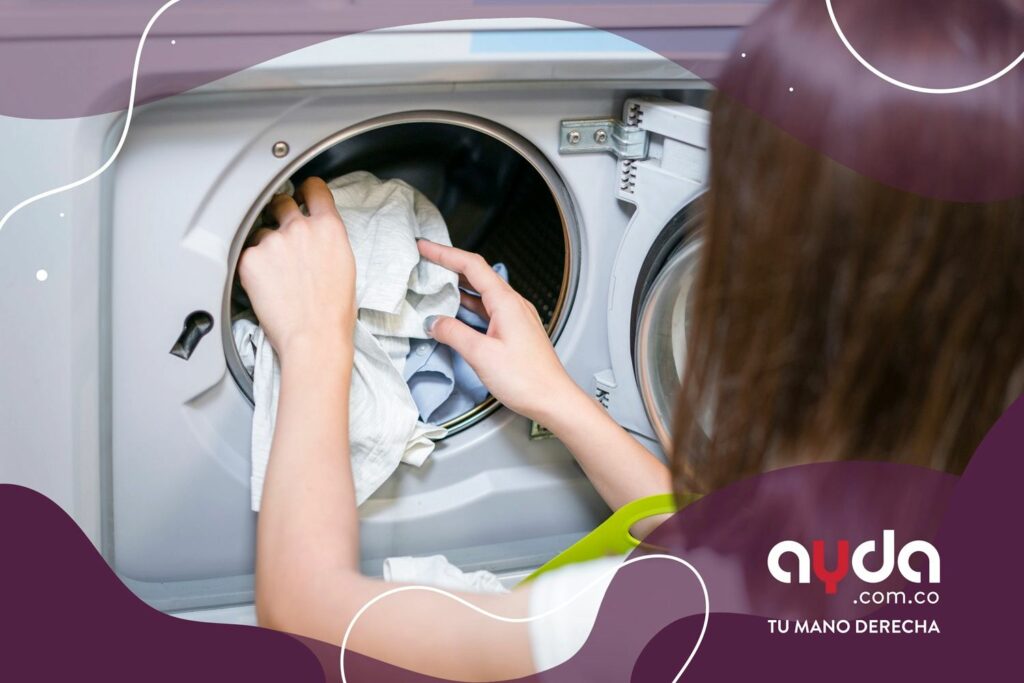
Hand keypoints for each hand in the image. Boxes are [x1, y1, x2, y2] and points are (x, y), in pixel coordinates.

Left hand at [238, 177, 355, 360]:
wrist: (314, 337)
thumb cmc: (333, 312)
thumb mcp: (345, 265)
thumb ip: (327, 240)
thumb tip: (315, 235)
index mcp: (328, 228)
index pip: (314, 189)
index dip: (307, 190)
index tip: (302, 193)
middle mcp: (300, 227)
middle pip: (282, 201)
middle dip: (280, 214)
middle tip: (283, 238)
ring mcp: (273, 241)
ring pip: (261, 232)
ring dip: (266, 246)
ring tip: (276, 274)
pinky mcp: (250, 258)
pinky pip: (247, 254)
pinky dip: (252, 267)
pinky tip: (265, 285)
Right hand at [417, 240, 582, 424]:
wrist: (553, 400)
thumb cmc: (527, 379)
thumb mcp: (481, 355)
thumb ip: (454, 334)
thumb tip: (434, 322)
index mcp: (506, 302)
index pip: (472, 265)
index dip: (445, 253)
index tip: (424, 246)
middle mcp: (513, 305)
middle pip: (477, 274)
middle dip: (449, 265)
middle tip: (425, 262)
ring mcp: (515, 317)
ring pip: (482, 292)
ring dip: (457, 286)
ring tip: (433, 284)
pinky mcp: (514, 331)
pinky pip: (487, 309)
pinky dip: (468, 305)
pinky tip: (455, 312)